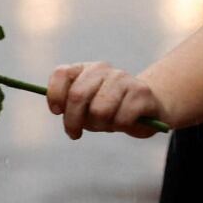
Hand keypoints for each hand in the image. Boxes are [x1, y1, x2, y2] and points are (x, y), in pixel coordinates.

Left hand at [47, 61, 166, 139]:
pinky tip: (126, 122)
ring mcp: (123, 79)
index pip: (62, 73)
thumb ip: (71, 106)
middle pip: (77, 95)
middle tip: (74, 133)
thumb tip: (59, 109)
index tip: (56, 112)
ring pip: (99, 110)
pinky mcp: (141, 92)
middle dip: (73, 120)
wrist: (147, 107)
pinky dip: (121, 126)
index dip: (55, 95)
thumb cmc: (109, 109)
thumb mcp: (86, 107)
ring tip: (108, 124)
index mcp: (85, 69)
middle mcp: (103, 69)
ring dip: (101, 125)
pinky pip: (121, 119)